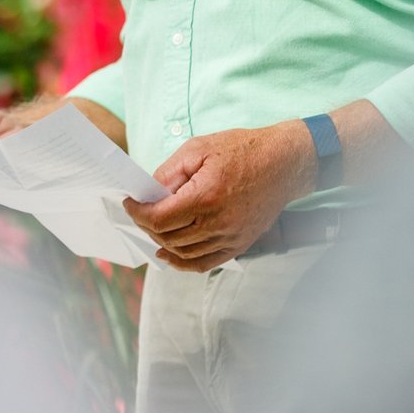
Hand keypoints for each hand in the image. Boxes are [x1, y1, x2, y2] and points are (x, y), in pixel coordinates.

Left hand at [123, 122, 312, 270]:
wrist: (284, 163)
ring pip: (183, 253)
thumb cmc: (242, 150)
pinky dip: (183, 263)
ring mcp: (230, 237)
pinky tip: (170, 254)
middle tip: (140, 213)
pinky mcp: (239, 244)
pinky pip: (204, 263)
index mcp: (205, 196)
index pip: (158, 219)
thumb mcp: (198, 148)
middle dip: (146, 226)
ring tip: (153, 229)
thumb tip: (148, 193)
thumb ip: (169, 172)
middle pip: (168, 238)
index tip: (130, 204)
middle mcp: (218, 222)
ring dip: (162, 243)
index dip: (137, 213)